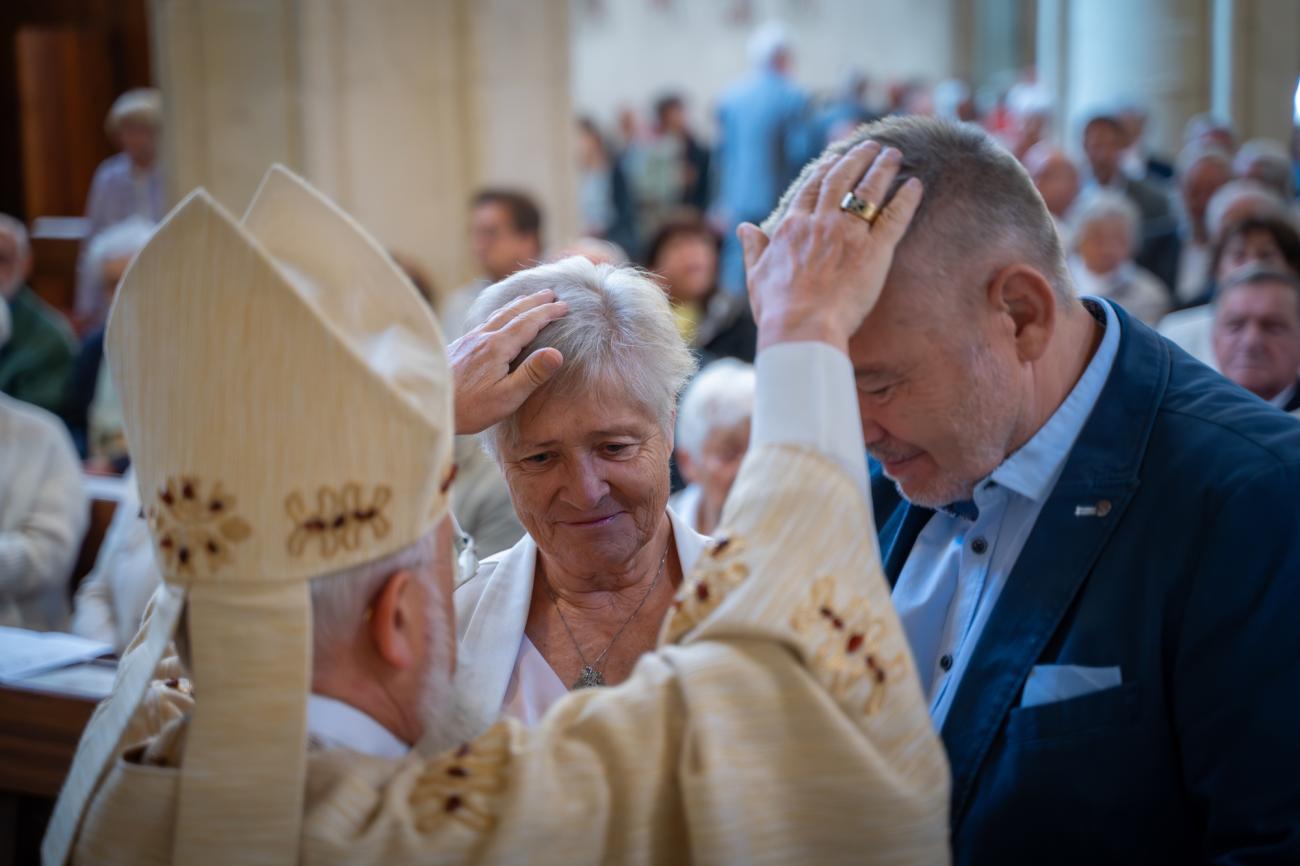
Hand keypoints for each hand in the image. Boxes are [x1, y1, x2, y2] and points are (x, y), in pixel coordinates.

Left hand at [449, 290, 567, 434]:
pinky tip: (496, 321)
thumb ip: (532, 374)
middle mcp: (483, 337)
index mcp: (498, 347)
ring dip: (516, 305)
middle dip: (534, 302)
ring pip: (497, 315)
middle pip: (513, 312)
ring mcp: (469, 340)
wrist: (429, 404)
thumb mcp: (507, 396)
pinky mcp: (459, 347)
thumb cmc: (470, 408)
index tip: (565, 306)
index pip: (529, 323)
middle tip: (550, 292)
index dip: (548, 312)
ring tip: (527, 299)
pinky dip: (499, 314)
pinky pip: (485, 322)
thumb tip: (557, 353)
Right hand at [737, 140, 922, 353]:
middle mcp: (820, 223)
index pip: (809, 189)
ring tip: (892, 154)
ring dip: (882, 169)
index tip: (834, 157)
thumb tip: (744, 228)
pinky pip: (894, 218)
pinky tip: (915, 185)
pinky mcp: (874, 251)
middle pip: (840, 181)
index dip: (824, 170)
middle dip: (856, 159)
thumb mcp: (756, 275)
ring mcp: (848, 235)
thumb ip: (753, 248)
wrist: (801, 327)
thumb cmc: (776, 308)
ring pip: (868, 191)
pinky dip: (906, 200)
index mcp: (792, 227)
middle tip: (870, 146)